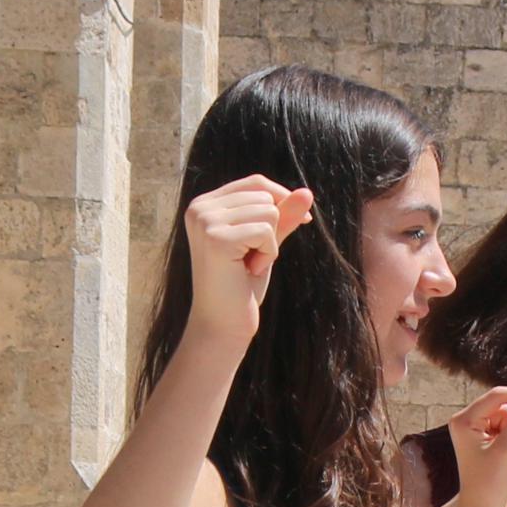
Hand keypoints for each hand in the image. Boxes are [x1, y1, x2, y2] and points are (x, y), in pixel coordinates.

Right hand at [179, 175, 315, 351]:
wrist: (223, 324)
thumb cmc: (243, 285)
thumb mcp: (265, 244)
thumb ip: (283, 217)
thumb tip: (308, 191)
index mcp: (205, 204)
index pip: (256, 182)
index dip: (283, 199)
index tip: (302, 221)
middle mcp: (199, 207)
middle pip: (265, 195)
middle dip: (272, 230)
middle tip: (250, 259)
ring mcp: (205, 221)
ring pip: (268, 211)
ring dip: (270, 244)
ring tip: (248, 265)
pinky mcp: (217, 238)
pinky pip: (266, 231)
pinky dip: (268, 254)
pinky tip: (249, 271)